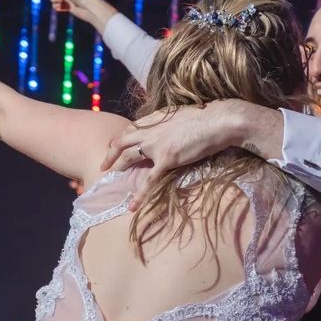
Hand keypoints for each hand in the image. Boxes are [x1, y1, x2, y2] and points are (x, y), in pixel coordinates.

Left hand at [100, 103, 242, 210]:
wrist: (217, 121)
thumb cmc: (206, 117)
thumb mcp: (180, 115)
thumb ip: (168, 123)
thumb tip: (167, 129)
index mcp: (154, 118)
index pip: (131, 128)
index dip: (120, 138)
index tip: (114, 145)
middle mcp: (150, 130)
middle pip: (121, 141)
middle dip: (110, 154)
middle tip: (104, 165)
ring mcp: (156, 145)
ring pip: (129, 157)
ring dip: (119, 167)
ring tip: (112, 178)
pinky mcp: (166, 159)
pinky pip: (149, 179)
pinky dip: (140, 194)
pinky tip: (133, 205)